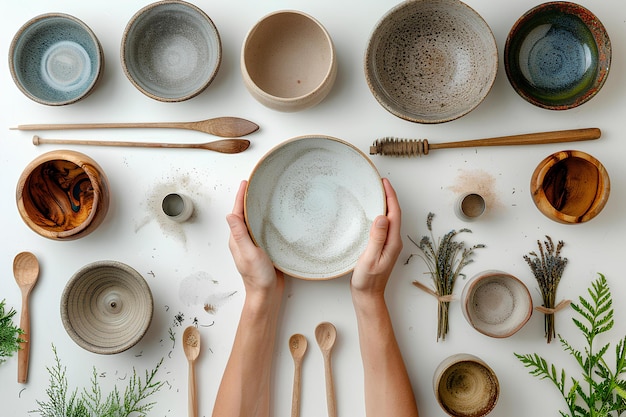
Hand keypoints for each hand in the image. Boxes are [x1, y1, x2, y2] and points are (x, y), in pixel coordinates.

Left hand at [226, 180, 283, 300]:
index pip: (237, 213)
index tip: (245, 183)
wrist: (266, 294)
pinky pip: (261, 229)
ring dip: (255, 207)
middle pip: (244, 214)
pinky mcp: (263, 248)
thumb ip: (240, 234)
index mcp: (237, 239)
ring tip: (262, 195)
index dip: (241, 196)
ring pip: (253, 221)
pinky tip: (271, 216)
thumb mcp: (249, 253)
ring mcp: (253, 244)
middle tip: (254, 184)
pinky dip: (264, 219)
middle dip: (247, 198)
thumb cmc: (257, 277)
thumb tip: (230, 214)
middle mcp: (243, 240)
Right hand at [350, 178, 401, 298]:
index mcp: (392, 242)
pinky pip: (383, 226)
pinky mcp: (382, 247)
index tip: (384, 182)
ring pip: (389, 219)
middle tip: (379, 182)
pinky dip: (379, 214)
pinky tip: (371, 212)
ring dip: (384, 204)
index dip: (390, 196)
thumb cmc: (368, 280)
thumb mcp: (370, 258)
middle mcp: (393, 241)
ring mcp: (388, 244)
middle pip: (393, 213)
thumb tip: (382, 217)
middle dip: (388, 196)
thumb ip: (377, 238)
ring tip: (376, 192)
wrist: (368, 296)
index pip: (394, 213)